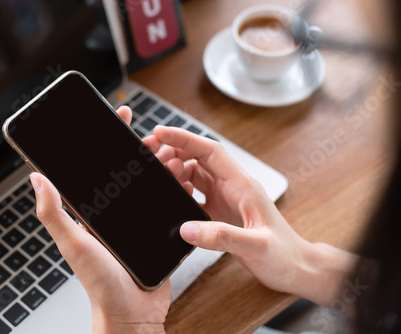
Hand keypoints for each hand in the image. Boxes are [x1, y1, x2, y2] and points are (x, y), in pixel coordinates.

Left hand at [31, 106, 167, 333]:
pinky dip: (175, 187)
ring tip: (173, 154)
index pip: (98, 167)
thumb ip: (53, 213)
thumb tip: (36, 179)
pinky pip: (166, 203)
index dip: (106, 140)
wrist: (132, 313)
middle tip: (155, 137)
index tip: (117, 117)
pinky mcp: (155, 231)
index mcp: (91, 211)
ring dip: (162, 165)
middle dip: (143, 149)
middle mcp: (113, 213)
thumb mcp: (73, 244)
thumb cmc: (100, 284)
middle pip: (128, 171)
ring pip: (150, 183)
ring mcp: (135, 220)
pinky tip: (183, 178)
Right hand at [143, 125, 358, 305]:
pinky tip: (172, 200)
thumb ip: (222, 236)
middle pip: (198, 159)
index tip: (161, 133)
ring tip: (159, 178)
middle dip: (173, 152)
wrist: (296, 269)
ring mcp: (225, 200)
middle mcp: (232, 188)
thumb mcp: (256, 246)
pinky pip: (195, 196)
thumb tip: (187, 229)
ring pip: (195, 175)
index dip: (184, 139)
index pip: (210, 152)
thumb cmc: (284, 254)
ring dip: (176, 173)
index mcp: (242, 185)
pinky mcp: (220, 214)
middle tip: (150, 155)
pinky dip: (181, 193)